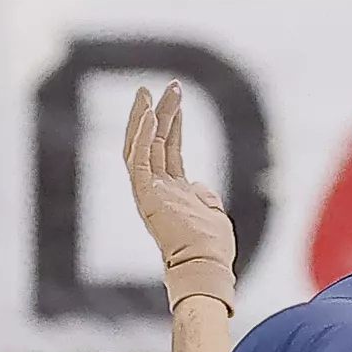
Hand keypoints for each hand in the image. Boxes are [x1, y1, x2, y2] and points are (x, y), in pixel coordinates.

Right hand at [122, 84, 234, 303]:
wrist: (207, 266)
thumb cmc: (213, 248)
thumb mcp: (213, 214)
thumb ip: (205, 196)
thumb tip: (200, 185)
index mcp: (171, 192)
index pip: (168, 149)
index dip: (172, 123)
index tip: (176, 100)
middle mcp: (156, 189)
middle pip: (154, 141)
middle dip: (161, 111)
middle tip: (169, 85)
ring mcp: (148, 192)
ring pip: (141, 146)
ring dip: (146, 118)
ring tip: (151, 92)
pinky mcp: (145, 196)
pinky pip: (138, 160)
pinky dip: (143, 136)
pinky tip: (150, 114)